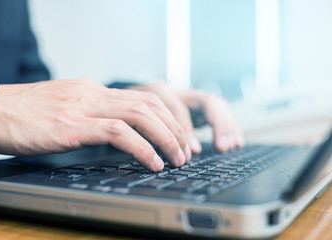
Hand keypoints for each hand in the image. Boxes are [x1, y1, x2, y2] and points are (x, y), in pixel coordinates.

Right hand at [0, 79, 191, 171]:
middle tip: (186, 150)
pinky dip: (141, 147)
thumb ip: (93, 114)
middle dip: (174, 128)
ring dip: (165, 137)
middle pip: (149, 104)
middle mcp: (93, 94)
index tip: (179, 136)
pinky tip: (152, 162)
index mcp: (94, 90)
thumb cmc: (27, 114)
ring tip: (177, 158)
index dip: (168, 117)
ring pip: (139, 115)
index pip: (143, 97)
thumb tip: (118, 131)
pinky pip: (118, 132)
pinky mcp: (73, 126)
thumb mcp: (67, 108)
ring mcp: (84, 108)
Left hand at [129, 81, 243, 152]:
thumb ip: (139, 132)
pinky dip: (228, 126)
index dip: (187, 129)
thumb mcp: (129, 122)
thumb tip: (156, 155)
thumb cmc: (128, 115)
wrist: (127, 100)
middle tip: (222, 147)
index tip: (193, 151)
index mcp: (157, 92)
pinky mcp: (195, 105)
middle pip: (205, 100)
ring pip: (215, 103)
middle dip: (218, 124)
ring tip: (233, 145)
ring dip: (227, 125)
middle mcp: (177, 91)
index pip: (178, 108)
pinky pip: (217, 111)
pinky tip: (236, 141)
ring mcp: (188, 96)